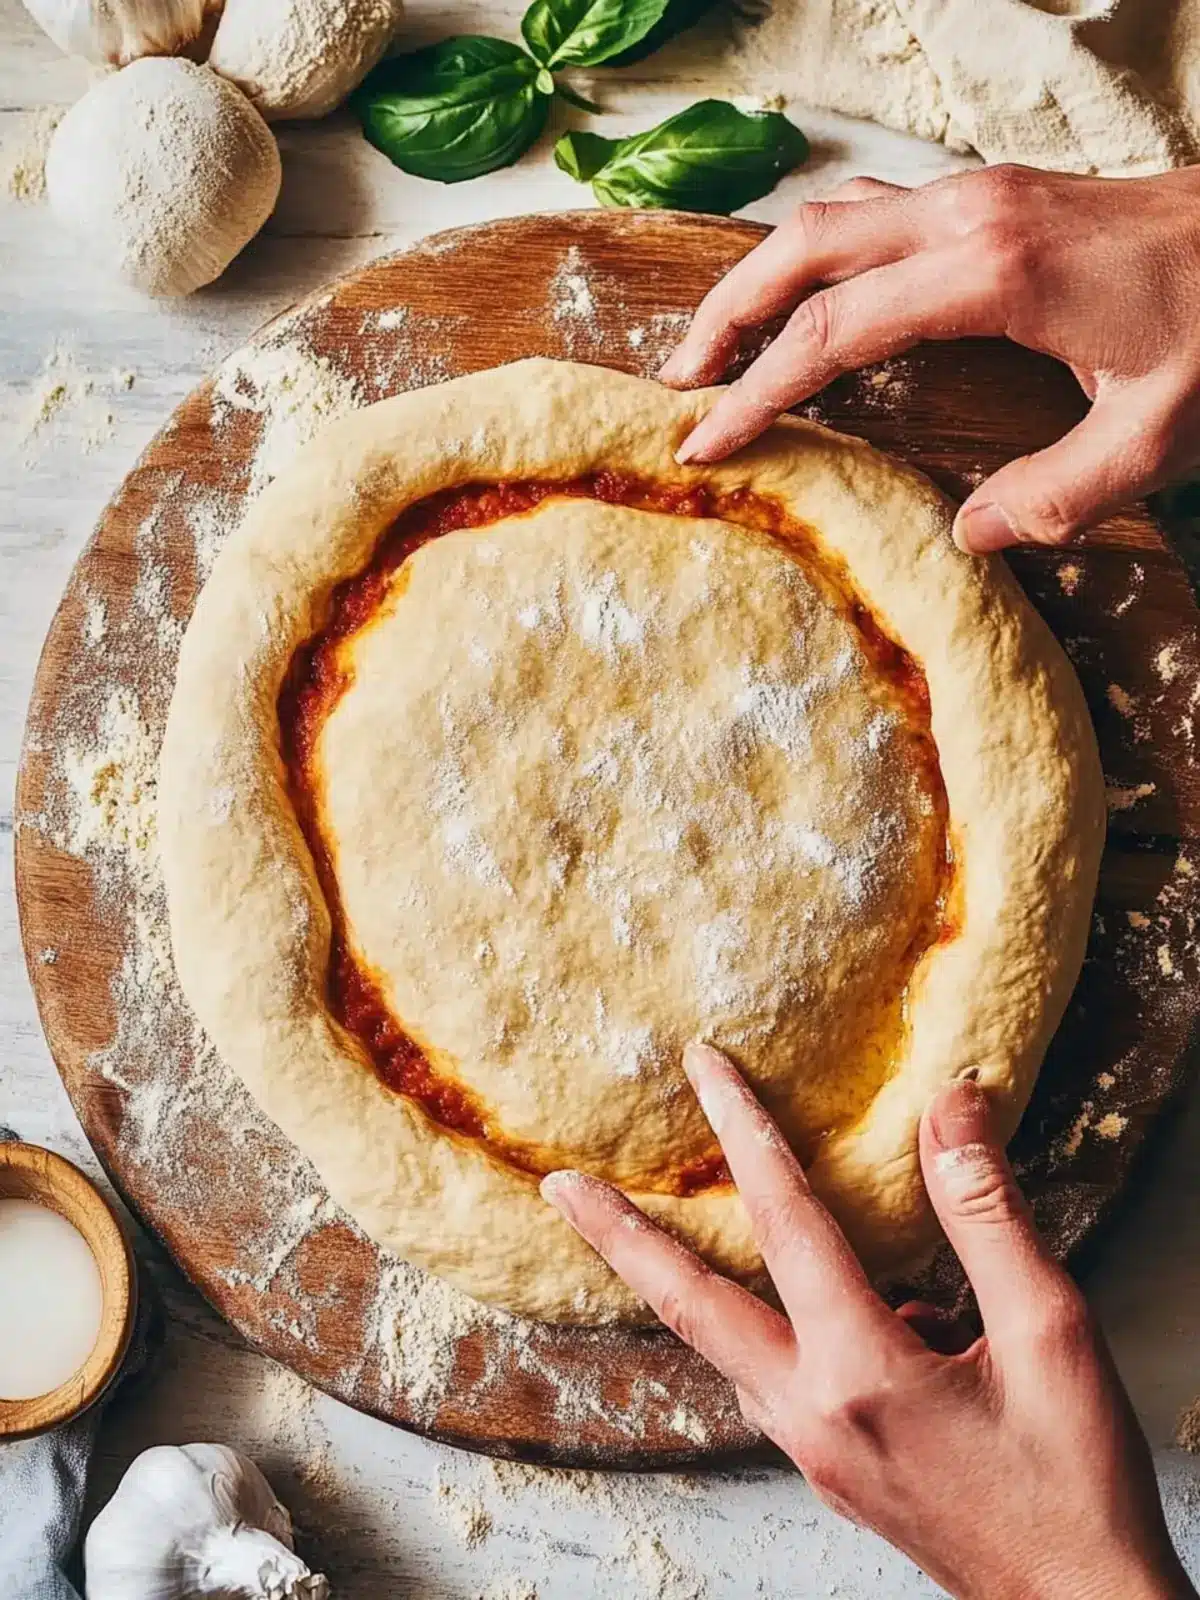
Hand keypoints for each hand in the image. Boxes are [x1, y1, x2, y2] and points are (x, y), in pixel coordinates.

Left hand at [541, 1045, 1194, 1599]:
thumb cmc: (1074, 1484)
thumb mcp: (1052, 1333)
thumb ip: (986, 1212)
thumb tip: (949, 1108)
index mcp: (862, 1372)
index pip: (787, 1222)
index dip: (746, 1129)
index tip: (705, 1066)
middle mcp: (811, 1413)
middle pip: (689, 1304)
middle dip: (619, 1237)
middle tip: (559, 1185)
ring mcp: (809, 1450)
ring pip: (721, 1344)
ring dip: (678, 1280)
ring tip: (647, 1224)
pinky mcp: (825, 1469)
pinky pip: (764, 1378)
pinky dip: (757, 1324)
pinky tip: (822, 1303)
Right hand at [659, 165, 1199, 552]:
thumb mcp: (1156, 435)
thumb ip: (1055, 496)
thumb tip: (967, 537)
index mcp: (991, 271)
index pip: (834, 331)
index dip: (761, 392)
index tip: (709, 444)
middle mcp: (968, 214)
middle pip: (804, 247)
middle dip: (726, 312)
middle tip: (677, 381)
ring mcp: (979, 194)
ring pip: (832, 217)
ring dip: (762, 275)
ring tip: (717, 342)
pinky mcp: (995, 197)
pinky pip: (873, 213)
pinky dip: (815, 257)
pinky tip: (808, 300)